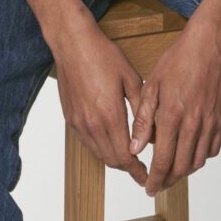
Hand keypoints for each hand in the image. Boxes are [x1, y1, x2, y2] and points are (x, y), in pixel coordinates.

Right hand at [50, 13, 148, 187]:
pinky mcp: (70, 118)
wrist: (73, 43)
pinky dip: (99, 148)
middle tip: (140, 169)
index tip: (146, 176)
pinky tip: (109, 141)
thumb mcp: (130, 78)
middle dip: (127, 168)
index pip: (125, 156)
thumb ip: (141, 109)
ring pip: (97, 154)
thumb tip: (150, 134)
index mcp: (110, 115)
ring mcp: (79, 122)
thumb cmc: (103, 55)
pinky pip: (86, 143)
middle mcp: (92, 124)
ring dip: (113, 159)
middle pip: (111, 160)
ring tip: (128, 157)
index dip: (137, 170)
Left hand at [129, 18, 220, 196]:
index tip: (149, 188)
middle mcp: (193, 123)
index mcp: (172, 115)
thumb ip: (144, 119)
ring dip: (185, 171)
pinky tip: (192, 152)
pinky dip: (202, 157)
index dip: (155, 178)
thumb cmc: (178, 60)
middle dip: (169, 180)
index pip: (163, 160)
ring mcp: (210, 122)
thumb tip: (135, 146)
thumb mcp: (152, 84)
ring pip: (198, 161)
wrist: (208, 45)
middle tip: (159, 183)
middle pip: (182, 167)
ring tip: (174, 170)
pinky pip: (213, 148)